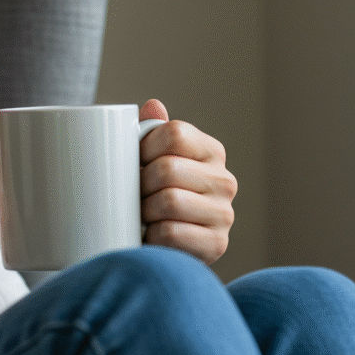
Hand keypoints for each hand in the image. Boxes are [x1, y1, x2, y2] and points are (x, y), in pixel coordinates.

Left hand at [138, 100, 236, 263]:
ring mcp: (224, 214)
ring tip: (139, 216)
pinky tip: (149, 236)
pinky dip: (150, 236)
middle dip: (138, 184)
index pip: (174, 134)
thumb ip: (152, 132)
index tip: (133, 164)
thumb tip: (153, 105)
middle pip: (167, 168)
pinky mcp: (216, 245)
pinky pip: (170, 233)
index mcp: (211, 151)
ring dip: (143, 211)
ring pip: (169, 201)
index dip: (143, 148)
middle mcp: (225, 180)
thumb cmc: (153, 197)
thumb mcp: (152, 161)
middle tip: (130, 196)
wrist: (163, 249)